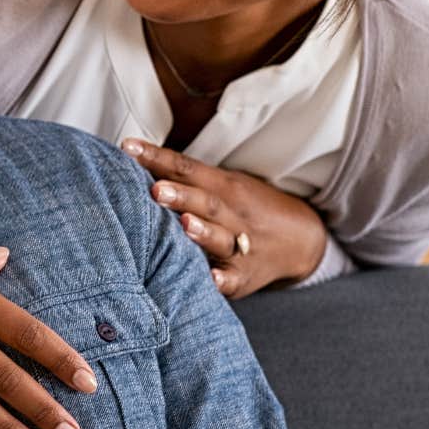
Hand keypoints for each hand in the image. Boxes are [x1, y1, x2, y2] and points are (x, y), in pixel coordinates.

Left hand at [121, 139, 328, 298]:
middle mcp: (233, 213)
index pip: (187, 168)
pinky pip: (233, 278)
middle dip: (180, 196)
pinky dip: (223, 280)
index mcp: (223, 186)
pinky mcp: (244, 277)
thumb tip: (132, 158)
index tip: (127, 148)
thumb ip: (184, 177)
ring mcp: (241, 245)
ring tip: (184, 225)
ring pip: (221, 238)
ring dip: (202, 232)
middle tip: (155, 190)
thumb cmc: (245, 208)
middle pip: (205, 201)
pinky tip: (211, 279)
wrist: (301, 240)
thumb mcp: (223, 185)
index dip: (157, 158)